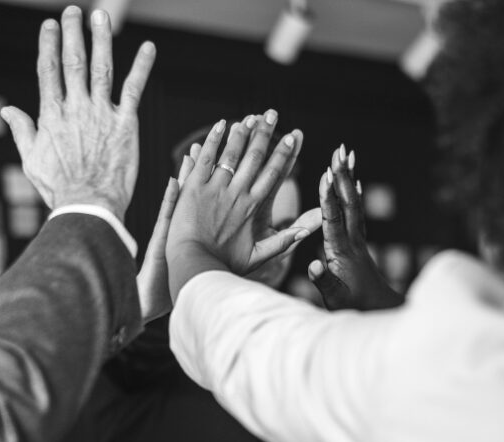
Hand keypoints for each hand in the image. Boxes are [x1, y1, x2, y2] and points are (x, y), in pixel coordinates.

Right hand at [0, 6, 155, 220]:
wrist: (88, 206)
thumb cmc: (58, 188)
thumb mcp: (31, 160)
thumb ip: (22, 130)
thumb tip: (6, 111)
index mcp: (52, 115)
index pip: (48, 71)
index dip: (48, 45)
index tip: (50, 25)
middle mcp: (76, 108)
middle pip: (74, 62)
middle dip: (73, 34)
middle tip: (74, 11)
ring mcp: (102, 114)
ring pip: (102, 68)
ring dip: (101, 40)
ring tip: (101, 16)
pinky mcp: (126, 124)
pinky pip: (134, 90)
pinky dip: (141, 68)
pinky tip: (148, 48)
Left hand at [166, 111, 321, 296]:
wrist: (195, 264)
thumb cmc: (225, 264)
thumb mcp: (258, 257)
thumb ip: (283, 241)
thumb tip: (310, 230)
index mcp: (253, 207)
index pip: (274, 173)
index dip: (284, 153)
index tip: (293, 135)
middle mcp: (237, 193)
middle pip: (255, 157)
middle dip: (265, 133)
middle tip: (273, 114)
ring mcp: (215, 188)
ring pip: (231, 154)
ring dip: (242, 132)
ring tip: (250, 116)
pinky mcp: (194, 188)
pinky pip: (206, 159)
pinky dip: (213, 141)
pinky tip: (220, 125)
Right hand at [308, 144, 403, 309]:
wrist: (379, 312)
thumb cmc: (354, 308)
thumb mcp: (334, 299)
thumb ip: (323, 281)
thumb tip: (312, 266)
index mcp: (341, 252)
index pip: (334, 220)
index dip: (329, 197)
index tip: (326, 175)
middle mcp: (353, 241)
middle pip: (348, 203)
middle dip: (342, 175)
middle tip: (340, 150)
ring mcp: (358, 241)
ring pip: (354, 203)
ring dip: (348, 178)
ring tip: (346, 155)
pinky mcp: (359, 244)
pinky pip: (356, 212)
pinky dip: (354, 194)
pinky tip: (355, 182)